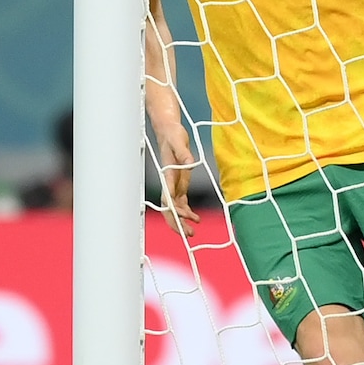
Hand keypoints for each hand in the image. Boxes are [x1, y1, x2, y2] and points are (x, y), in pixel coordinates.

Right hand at [152, 120, 199, 237]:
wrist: (169, 131)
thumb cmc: (173, 135)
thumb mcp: (179, 141)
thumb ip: (184, 153)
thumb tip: (190, 163)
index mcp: (167, 175)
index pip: (167, 197)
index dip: (173, 209)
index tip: (182, 217)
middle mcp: (168, 183)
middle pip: (169, 209)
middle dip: (177, 223)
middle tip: (189, 234)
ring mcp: (173, 185)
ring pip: (175, 209)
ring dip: (182, 221)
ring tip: (193, 232)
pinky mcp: (179, 184)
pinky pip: (182, 203)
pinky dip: (187, 212)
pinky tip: (196, 219)